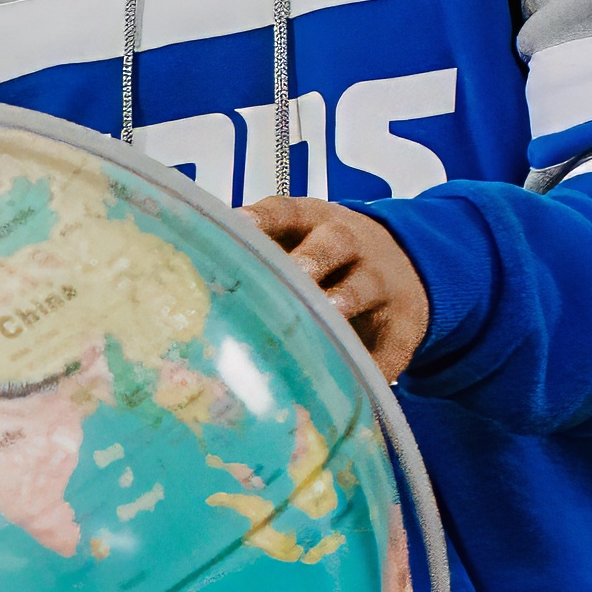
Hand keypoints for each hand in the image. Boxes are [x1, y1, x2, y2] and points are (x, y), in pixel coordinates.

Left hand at [241, 195, 431, 377]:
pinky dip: (378, 364)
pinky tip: (358, 382)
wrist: (408, 265)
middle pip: (332, 243)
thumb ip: (254, 256)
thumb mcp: (297, 239)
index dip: (262, 218)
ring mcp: (381, 281)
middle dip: (310, 259)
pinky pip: (394, 344)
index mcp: (312, 220)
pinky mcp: (404, 322)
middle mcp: (350, 244)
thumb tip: (183, 279)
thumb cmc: (325, 258)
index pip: (285, 209)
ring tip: (327, 318)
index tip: (237, 226)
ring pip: (364, 286)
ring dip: (345, 300)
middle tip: (289, 276)